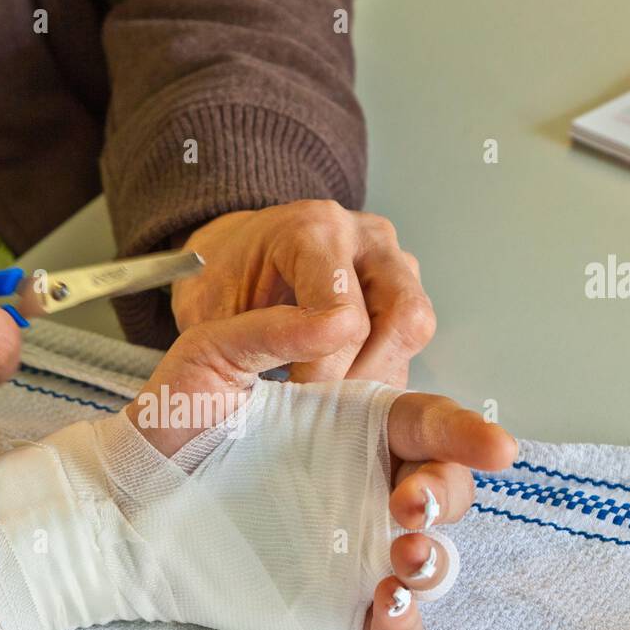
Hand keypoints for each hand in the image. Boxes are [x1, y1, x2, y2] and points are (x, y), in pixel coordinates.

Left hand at [128, 304, 515, 629]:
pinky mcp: (330, 599)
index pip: (427, 423)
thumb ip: (271, 330)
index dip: (467, 434)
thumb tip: (339, 311)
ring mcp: (351, 544)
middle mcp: (362, 482)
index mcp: (351, 424)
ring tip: (401, 559)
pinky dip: (403, 625)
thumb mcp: (211, 356)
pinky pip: (389, 621)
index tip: (495, 447)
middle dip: (445, 497)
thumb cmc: (169, 423)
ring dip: (435, 562)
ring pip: (431, 557)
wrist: (123, 498)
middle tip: (406, 504)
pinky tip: (384, 611)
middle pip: (443, 490)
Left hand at [171, 200, 434, 386]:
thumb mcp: (214, 312)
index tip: (293, 388)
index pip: (347, 314)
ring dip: (377, 374)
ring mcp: (392, 258)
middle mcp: (365, 236)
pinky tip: (339, 381)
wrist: (233, 255)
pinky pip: (408, 340)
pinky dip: (379, 370)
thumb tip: (320, 373)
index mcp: (314, 231)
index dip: (324, 367)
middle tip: (319, 399)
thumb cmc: (220, 283)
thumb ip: (260, 338)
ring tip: (327, 391)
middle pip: (404, 317)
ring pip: (415, 331)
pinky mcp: (402, 283)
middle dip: (363, 374)